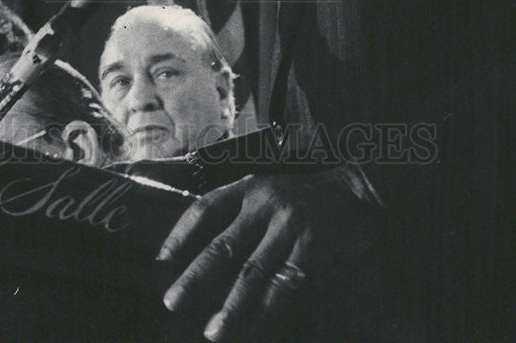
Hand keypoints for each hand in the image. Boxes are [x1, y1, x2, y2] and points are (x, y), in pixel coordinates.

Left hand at [156, 166, 381, 341]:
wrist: (354, 192)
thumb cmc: (302, 196)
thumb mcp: (267, 190)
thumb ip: (239, 213)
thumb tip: (202, 255)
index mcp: (249, 187)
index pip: (205, 208)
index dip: (181, 234)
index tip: (161, 261)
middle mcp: (265, 202)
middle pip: (223, 244)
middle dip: (195, 278)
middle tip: (173, 301)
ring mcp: (290, 224)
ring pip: (253, 272)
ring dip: (231, 306)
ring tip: (214, 330)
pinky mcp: (314, 245)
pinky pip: (286, 283)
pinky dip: (269, 308)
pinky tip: (255, 323)